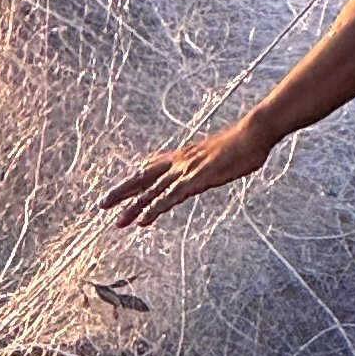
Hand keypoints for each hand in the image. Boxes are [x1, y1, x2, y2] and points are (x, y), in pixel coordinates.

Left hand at [103, 113, 277, 228]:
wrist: (253, 133)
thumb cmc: (242, 144)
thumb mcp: (219, 157)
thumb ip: (207, 166)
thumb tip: (205, 172)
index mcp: (183, 156)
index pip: (150, 168)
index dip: (133, 181)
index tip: (119, 192)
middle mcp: (179, 161)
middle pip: (142, 178)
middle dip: (121, 192)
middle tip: (101, 205)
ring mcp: (186, 170)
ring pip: (151, 191)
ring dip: (133, 207)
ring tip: (117, 222)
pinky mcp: (196, 179)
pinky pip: (170, 197)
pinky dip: (154, 209)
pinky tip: (143, 221)